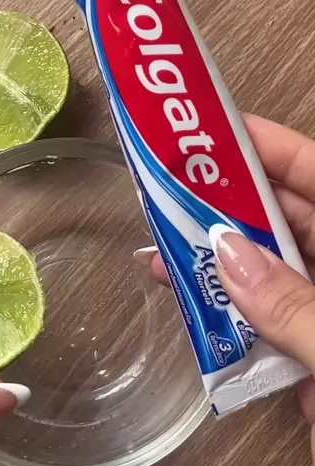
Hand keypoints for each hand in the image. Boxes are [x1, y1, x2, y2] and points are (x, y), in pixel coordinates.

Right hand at [145, 114, 314, 457]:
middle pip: (290, 223)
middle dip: (229, 211)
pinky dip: (242, 329)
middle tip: (171, 197)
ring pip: (276, 279)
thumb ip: (297, 307)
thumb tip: (227, 257)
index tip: (211, 134)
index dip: (269, 148)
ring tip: (167, 258)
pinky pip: (278, 332)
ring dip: (225, 273)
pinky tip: (202, 320)